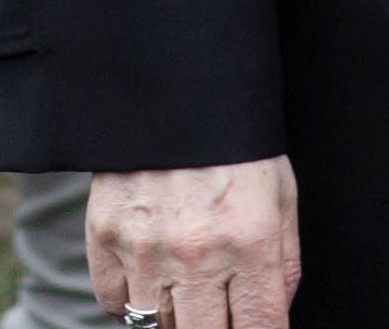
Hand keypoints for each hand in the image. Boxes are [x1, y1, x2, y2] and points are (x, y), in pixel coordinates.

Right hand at [87, 156, 299, 328]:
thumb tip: (274, 313)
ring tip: (184, 285)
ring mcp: (146, 247)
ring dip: (175, 315)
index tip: (251, 325)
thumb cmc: (233, 142)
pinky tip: (150, 277)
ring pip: (158, 326)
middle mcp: (197, 252)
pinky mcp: (105, 235)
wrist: (172, 84)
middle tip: (217, 307)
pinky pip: (115, 304)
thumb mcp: (279, 194)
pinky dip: (131, 302)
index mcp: (250, 241)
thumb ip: (283, 263)